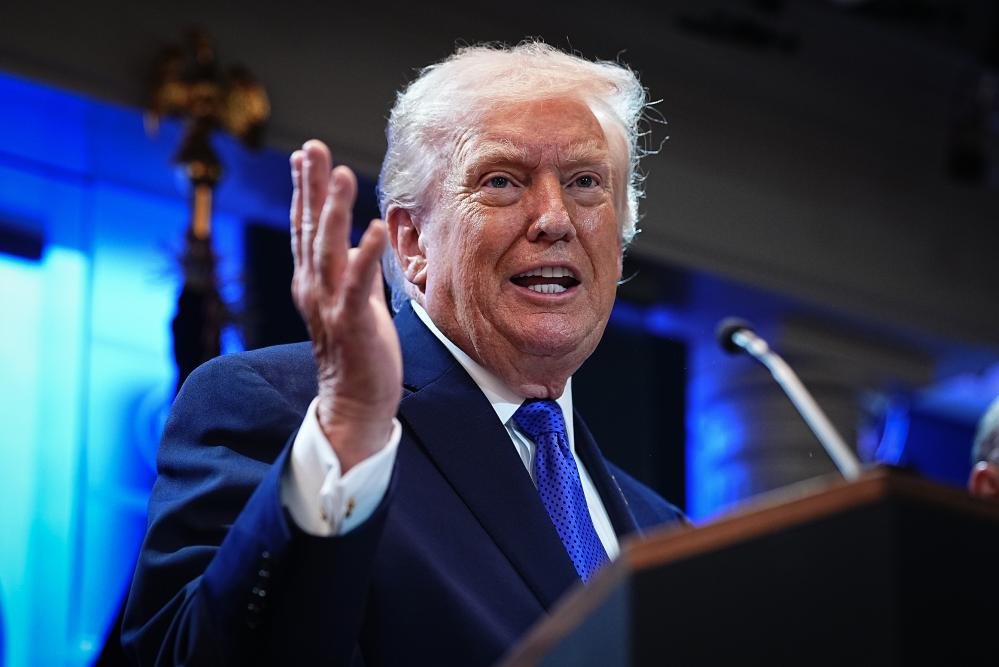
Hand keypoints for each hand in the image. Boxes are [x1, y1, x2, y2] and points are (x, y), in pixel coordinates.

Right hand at [290, 140, 401, 471]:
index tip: (304, 154)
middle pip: (308, 229)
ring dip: (333, 210)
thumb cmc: (359, 349)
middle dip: (310, 186)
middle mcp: (313, 288)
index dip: (304, 189)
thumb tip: (355, 240)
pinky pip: (357, 283)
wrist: (355, 401)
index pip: (304, 227)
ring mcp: (329, 305)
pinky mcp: (351, 322)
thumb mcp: (353, 300)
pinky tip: (371, 226)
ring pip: (326, 249)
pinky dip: (364, 253)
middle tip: (311, 148)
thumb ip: (352, 268)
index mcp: (312, 280)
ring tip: (339, 174)